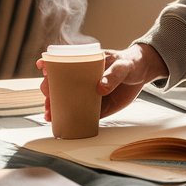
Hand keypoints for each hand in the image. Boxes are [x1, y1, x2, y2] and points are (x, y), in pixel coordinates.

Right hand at [37, 43, 168, 120]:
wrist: (142, 73)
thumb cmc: (129, 63)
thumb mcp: (122, 66)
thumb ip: (113, 75)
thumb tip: (99, 88)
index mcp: (85, 63)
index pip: (62, 63)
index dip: (50, 64)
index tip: (42, 67)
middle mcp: (82, 79)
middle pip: (60, 84)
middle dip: (49, 91)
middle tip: (48, 98)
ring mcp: (87, 93)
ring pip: (66, 100)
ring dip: (55, 107)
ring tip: (49, 115)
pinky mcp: (96, 106)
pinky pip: (81, 113)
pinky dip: (71, 118)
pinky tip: (61, 123)